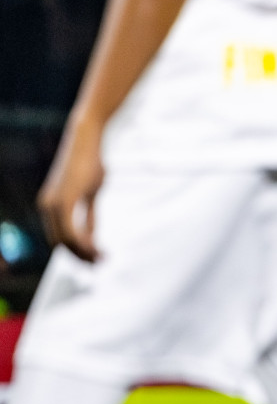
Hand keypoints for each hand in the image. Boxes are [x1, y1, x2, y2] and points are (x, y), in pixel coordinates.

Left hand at [37, 118, 105, 260]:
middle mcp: (47, 207)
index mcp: (50, 206)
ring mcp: (53, 204)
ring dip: (84, 253)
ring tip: (103, 258)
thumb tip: (90, 236)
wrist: (86, 140)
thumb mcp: (90, 194)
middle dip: (80, 257)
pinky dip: (84, 243)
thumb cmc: (90, 163)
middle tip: (101, 263)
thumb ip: (87, 216)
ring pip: (65, 241)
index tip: (96, 259)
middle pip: (60, 244)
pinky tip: (98, 247)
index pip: (59, 239)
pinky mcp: (63, 201)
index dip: (76, 253)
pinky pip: (70, 231)